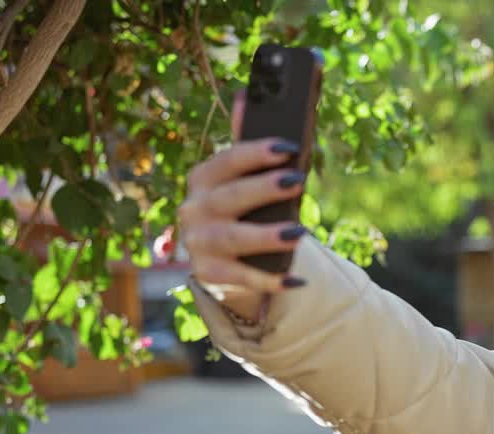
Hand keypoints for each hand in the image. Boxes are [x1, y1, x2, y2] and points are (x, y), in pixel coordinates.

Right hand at [179, 91, 307, 300]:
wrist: (223, 261)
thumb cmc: (240, 210)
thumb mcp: (241, 178)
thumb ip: (246, 142)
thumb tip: (247, 94)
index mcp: (204, 178)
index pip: (227, 160)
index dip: (257, 153)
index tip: (289, 148)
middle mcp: (194, 208)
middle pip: (230, 197)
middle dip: (264, 189)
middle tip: (298, 183)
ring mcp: (198, 243)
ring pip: (232, 238)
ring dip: (265, 236)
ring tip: (299, 233)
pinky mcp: (208, 273)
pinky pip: (239, 277)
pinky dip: (268, 280)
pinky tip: (295, 279)